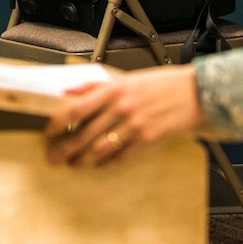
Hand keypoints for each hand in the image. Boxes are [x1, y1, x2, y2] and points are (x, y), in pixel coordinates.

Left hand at [43, 66, 202, 167]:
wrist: (193, 93)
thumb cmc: (160, 84)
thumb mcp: (125, 78)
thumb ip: (95, 86)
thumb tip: (69, 92)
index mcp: (112, 90)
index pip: (76, 109)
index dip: (58, 123)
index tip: (49, 131)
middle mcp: (121, 108)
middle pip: (84, 133)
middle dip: (65, 148)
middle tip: (52, 157)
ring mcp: (134, 126)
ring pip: (100, 149)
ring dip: (83, 159)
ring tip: (72, 164)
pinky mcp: (148, 140)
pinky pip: (121, 156)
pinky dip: (107, 162)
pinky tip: (97, 165)